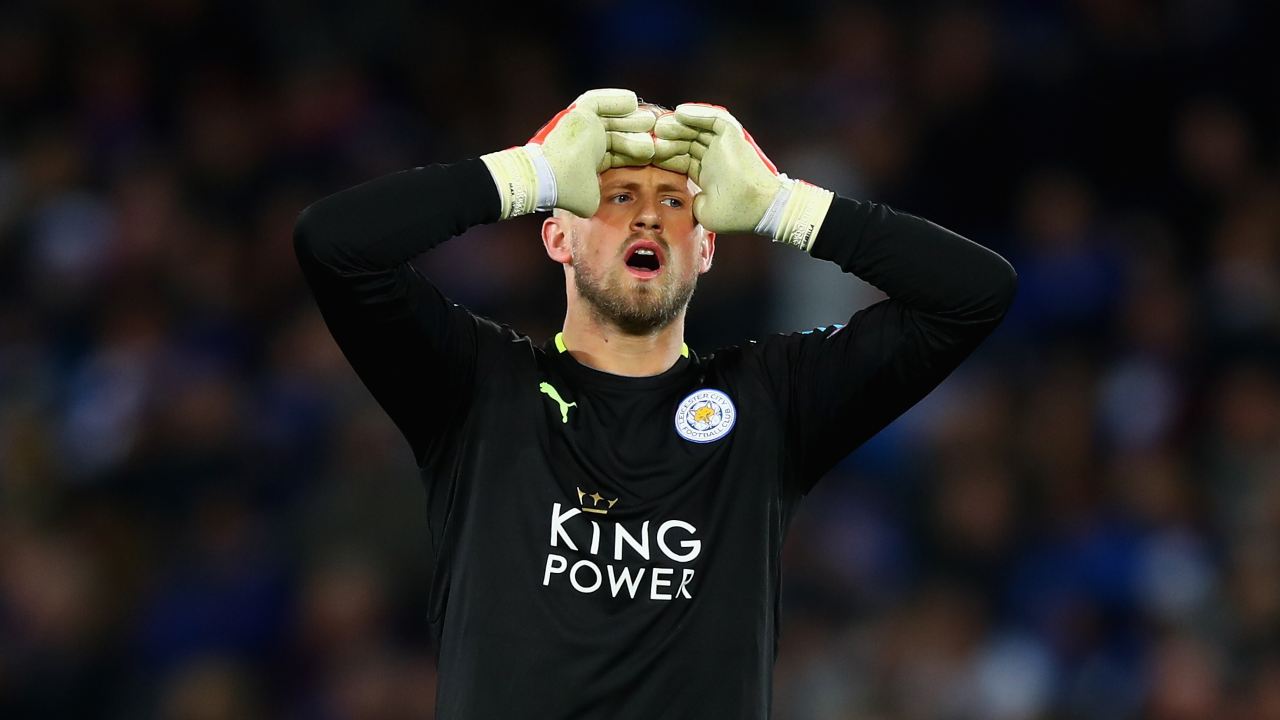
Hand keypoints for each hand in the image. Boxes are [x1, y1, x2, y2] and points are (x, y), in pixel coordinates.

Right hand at [482, 89, 655, 218]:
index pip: (618, 153)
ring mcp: (581, 127)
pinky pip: (598, 101)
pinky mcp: (576, 114)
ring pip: (611, 118)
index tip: (654, 153)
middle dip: (638, 133)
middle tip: (657, 134)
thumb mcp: (592, 199)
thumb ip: (604, 198)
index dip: (636, 152)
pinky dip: (614, 100)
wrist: (548, 180)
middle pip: (618, 133)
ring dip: (630, 118)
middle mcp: (587, 142)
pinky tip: (632, 101)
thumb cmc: (567, 192)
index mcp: (591, 161)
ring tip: (649, 119)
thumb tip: (613, 206)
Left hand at [655, 103, 833, 249]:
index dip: (665, 156)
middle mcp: (714, 158)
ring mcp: (724, 146)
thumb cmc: (734, 214)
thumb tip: (683, 197)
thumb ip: (690, 202)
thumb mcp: (703, 211)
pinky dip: (697, 114)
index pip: (681, 159)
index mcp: (707, 174)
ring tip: (660, 127)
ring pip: (697, 128)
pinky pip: (714, 119)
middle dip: (667, 139)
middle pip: (686, 141)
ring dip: (678, 126)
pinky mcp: (734, 136)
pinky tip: (679, 113)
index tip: (646, 155)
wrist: (757, 208)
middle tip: (649, 138)